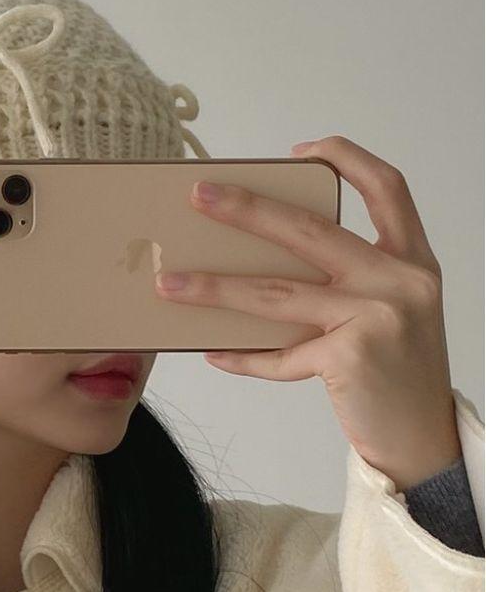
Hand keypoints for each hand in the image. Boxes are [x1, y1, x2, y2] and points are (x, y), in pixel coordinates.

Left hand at [153, 134, 461, 491]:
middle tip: (199, 195)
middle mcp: (400, 280)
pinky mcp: (351, 357)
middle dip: (247, 209)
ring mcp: (377, 317)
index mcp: (411, 260)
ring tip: (168, 282)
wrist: (423, 441)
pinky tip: (213, 352)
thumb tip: (256, 266)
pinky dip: (243, 357)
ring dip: (215, 287)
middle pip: (311, 230)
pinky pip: (278, 355)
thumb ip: (345, 283)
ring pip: (277, 293)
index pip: (388, 188)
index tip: (301, 150)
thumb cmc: (395, 374)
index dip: (346, 158)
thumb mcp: (387, 313)